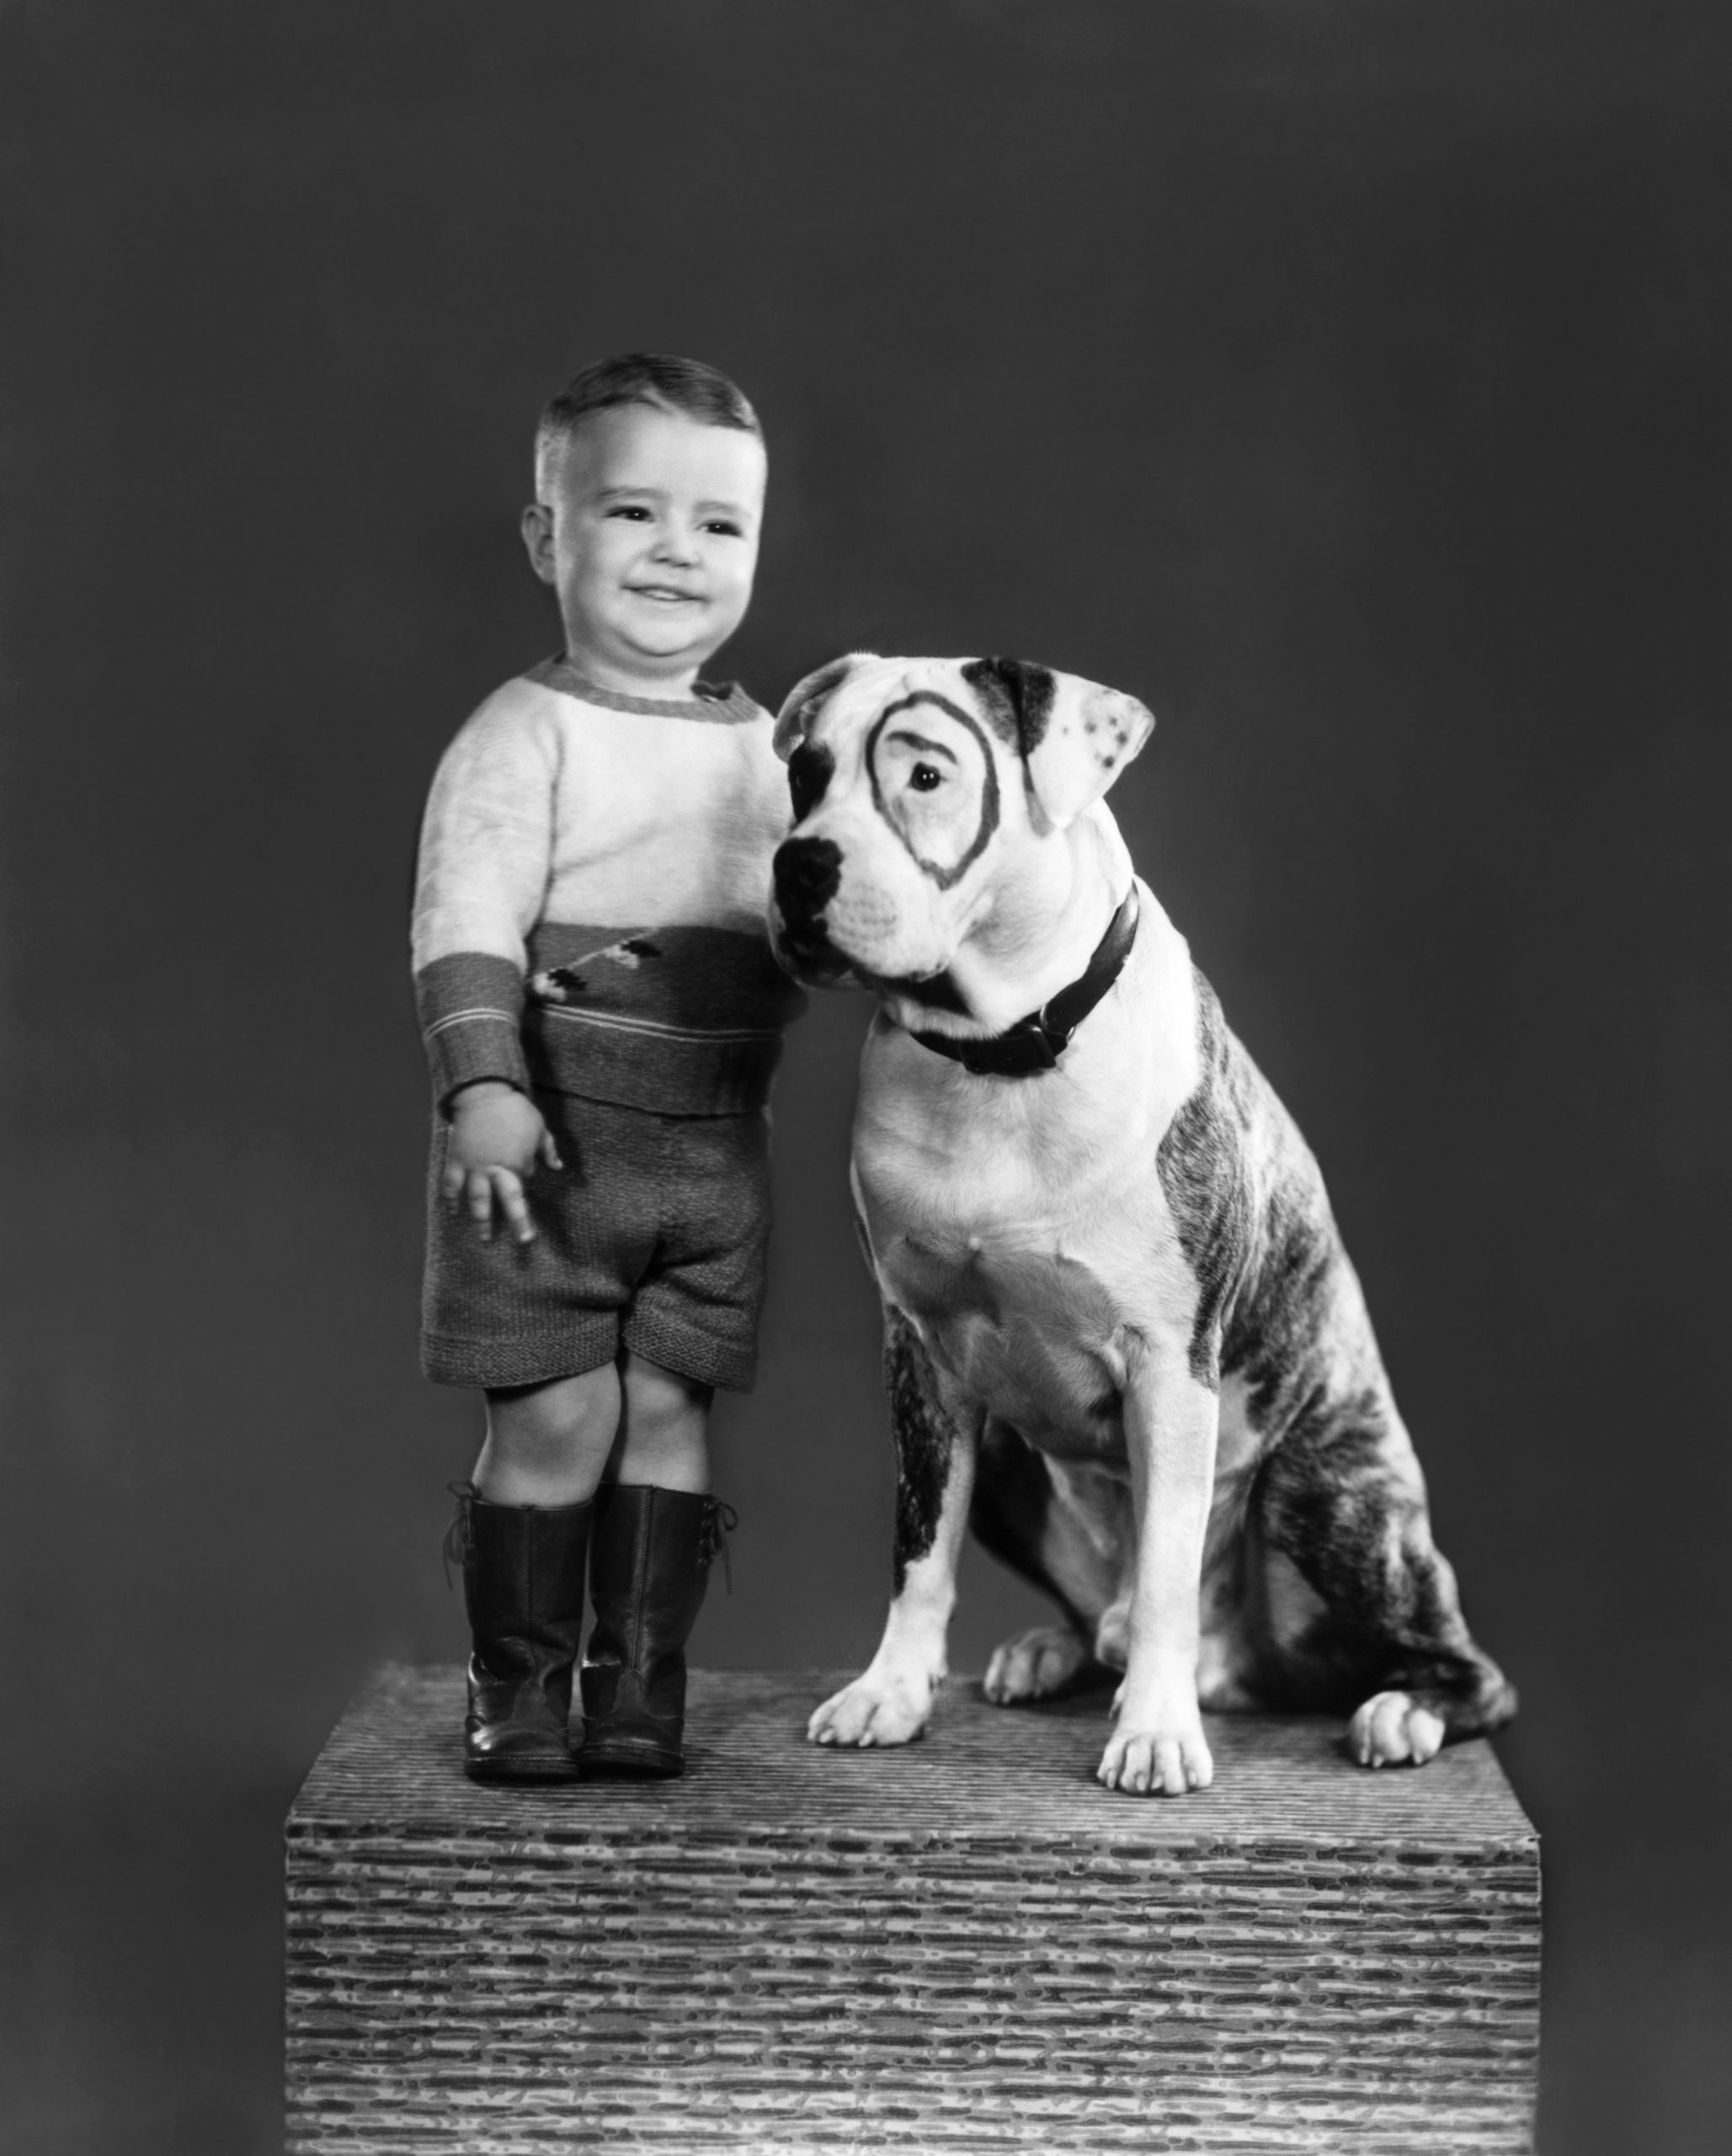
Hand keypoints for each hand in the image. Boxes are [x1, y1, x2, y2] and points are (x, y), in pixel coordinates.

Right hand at [442, 1082, 561, 1243]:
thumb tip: (557, 1166)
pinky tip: (453, 1212)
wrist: (483, 1094)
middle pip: (505, 1201)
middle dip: (517, 1221)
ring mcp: (473, 1167)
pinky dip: (451, 1199)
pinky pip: (451, 1184)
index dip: (525, 1176)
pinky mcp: (456, 1160)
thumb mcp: (539, 1128)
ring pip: (476, 1199)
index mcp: (517, 1162)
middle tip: (524, 1241)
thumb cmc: (515, 1110)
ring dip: (481, 1220)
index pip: (524, 1181)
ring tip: (484, 1238)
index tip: (524, 1170)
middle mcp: (495, 1169)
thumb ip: (548, 1149)